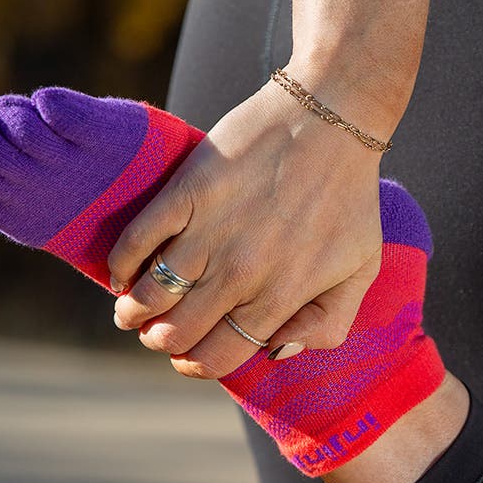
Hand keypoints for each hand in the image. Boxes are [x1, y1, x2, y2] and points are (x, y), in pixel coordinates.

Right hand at [108, 76, 389, 377]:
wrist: (330, 116)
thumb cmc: (349, 195)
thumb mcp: (361, 268)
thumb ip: (326, 323)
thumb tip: (276, 352)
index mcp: (280, 297)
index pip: (220, 357)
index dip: (195, 365)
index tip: (185, 358)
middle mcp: (240, 273)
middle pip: (178, 333)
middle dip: (161, 342)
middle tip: (155, 333)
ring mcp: (209, 233)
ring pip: (151, 296)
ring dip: (132, 311)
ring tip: (129, 310)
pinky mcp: (185, 193)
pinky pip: (137, 242)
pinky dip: (122, 265)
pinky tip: (123, 274)